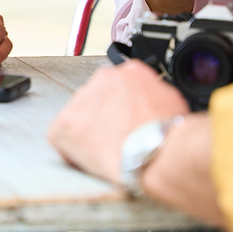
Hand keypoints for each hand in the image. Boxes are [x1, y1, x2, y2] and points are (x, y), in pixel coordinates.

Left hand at [47, 60, 188, 184]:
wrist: (156, 152)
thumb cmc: (168, 134)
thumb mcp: (171, 101)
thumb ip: (153, 94)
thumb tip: (150, 102)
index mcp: (129, 72)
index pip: (118, 84)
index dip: (123, 106)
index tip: (126, 119)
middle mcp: (101, 80)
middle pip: (97, 99)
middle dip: (104, 117)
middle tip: (117, 138)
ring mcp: (79, 102)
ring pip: (78, 117)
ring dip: (88, 132)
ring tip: (108, 152)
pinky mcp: (64, 127)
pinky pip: (61, 138)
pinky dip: (71, 150)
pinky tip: (90, 159)